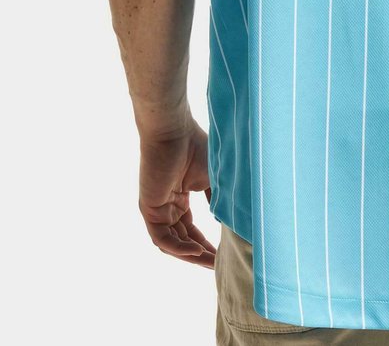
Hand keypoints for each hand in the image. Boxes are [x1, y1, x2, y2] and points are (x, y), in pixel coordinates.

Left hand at [138, 115, 216, 268]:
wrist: (174, 130)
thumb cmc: (195, 147)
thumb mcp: (212, 178)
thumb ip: (217, 200)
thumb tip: (231, 220)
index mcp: (179, 198)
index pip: (191, 230)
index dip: (206, 244)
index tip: (223, 255)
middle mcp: (166, 207)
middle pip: (182, 240)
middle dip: (201, 254)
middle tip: (219, 266)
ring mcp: (156, 209)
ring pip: (172, 243)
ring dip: (191, 255)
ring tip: (212, 263)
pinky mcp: (149, 209)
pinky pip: (163, 238)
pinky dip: (180, 247)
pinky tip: (197, 251)